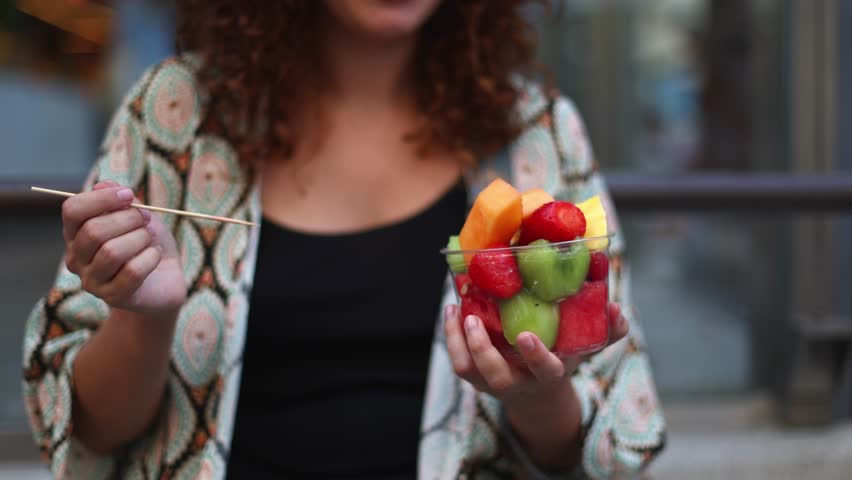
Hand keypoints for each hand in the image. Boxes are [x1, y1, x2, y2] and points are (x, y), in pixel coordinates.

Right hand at [62, 181, 185, 317]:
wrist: (166, 279)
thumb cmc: (147, 244)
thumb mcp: (138, 216)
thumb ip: (121, 200)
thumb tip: (104, 185)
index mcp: (76, 234)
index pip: (72, 210)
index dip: (102, 199)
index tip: (129, 195)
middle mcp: (77, 259)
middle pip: (93, 231)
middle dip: (128, 219)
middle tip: (146, 218)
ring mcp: (92, 281)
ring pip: (112, 252)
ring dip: (140, 239)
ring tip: (150, 239)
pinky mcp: (113, 297)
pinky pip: (132, 271)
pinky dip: (150, 257)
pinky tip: (154, 255)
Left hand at [444, 302, 628, 402]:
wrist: (538, 395)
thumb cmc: (562, 361)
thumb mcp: (586, 350)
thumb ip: (607, 332)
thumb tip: (618, 309)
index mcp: (547, 377)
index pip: (544, 371)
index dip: (535, 357)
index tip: (525, 336)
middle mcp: (518, 383)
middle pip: (496, 375)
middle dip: (483, 349)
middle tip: (474, 318)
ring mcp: (493, 383)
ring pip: (469, 369)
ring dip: (458, 341)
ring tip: (457, 309)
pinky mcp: (476, 378)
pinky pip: (459, 362)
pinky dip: (450, 337)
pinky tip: (452, 310)